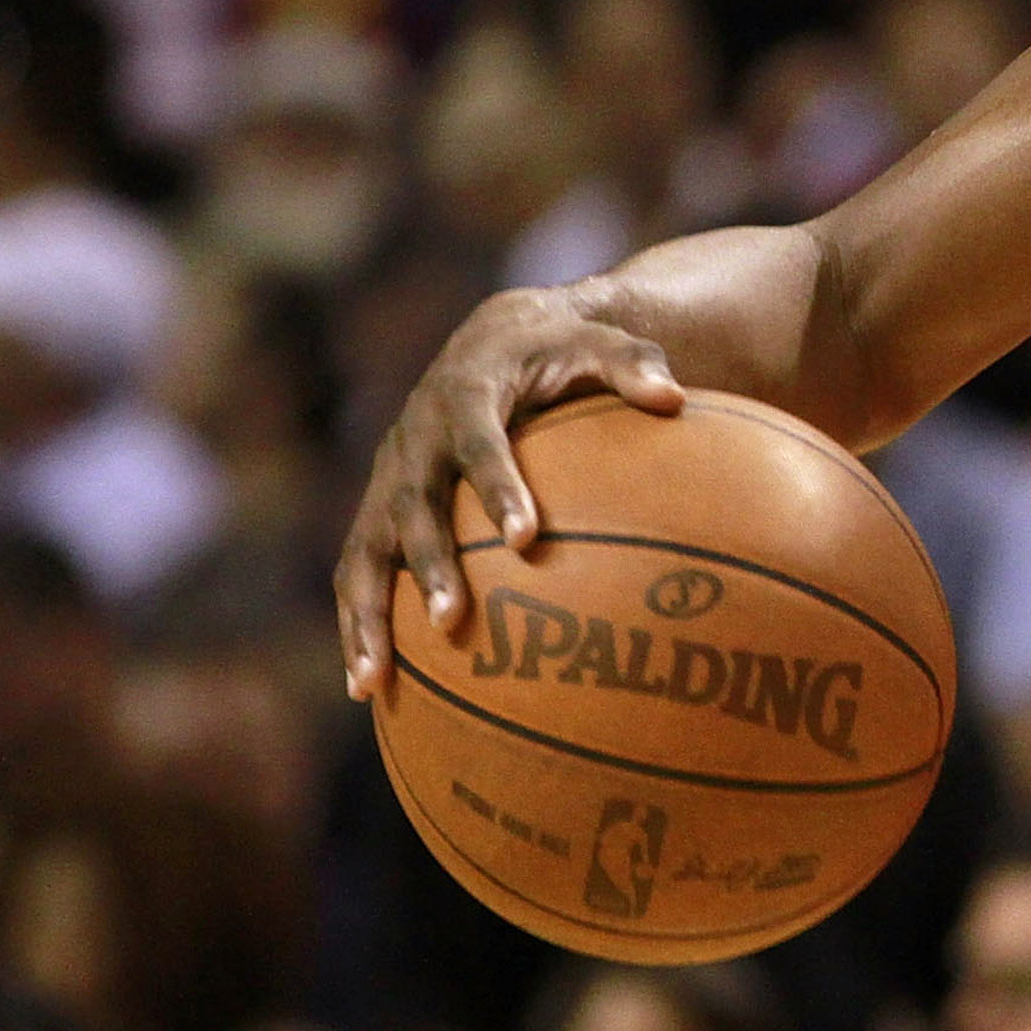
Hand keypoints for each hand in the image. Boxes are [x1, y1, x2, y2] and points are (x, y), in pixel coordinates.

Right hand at [336, 286, 684, 695]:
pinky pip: (359, 572)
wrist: (491, 342)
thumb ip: (634, 364)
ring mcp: (390, 479)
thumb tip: (675, 398)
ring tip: (374, 680)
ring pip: (367, 549)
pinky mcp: (379, 510)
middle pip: (412, 505)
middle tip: (451, 621)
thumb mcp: (600, 343)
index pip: (478, 442)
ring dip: (367, 614)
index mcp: (464, 394)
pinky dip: (356, 626)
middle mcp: (414, 439)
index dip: (498, 487)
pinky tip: (366, 689)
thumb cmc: (559, 354)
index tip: (527, 537)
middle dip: (429, 564)